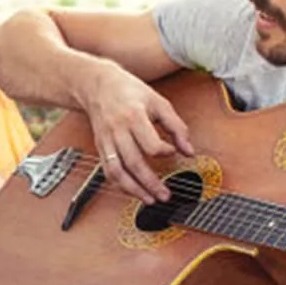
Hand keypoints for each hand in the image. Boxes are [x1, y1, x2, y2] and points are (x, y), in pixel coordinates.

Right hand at [81, 63, 193, 202]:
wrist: (97, 84)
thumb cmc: (129, 91)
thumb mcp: (158, 102)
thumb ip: (176, 126)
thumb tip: (188, 151)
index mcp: (133, 116)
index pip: (150, 144)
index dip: (164, 152)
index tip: (173, 152)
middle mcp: (117, 130)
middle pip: (133, 163)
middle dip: (150, 183)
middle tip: (165, 195)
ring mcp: (106, 140)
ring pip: (117, 171)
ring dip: (133, 189)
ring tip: (149, 199)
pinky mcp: (100, 147)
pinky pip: (108, 171)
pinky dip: (120, 184)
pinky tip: (133, 190)